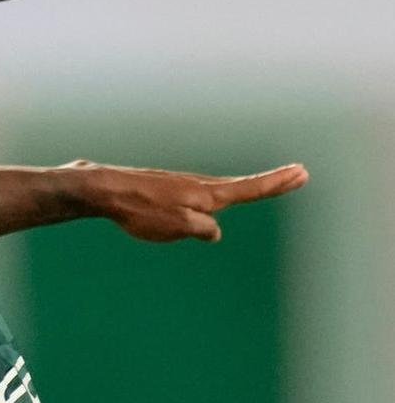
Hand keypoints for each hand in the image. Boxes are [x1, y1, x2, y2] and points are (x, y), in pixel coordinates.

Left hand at [70, 160, 308, 241]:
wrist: (100, 189)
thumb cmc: (137, 210)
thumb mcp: (176, 227)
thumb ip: (202, 229)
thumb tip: (214, 231)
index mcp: (204, 194)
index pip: (248, 190)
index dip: (276, 184)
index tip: (302, 172)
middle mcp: (195, 185)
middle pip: (239, 187)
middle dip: (269, 183)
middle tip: (298, 173)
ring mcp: (178, 185)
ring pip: (215, 190)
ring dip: (242, 188)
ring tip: (268, 183)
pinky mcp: (161, 188)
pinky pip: (193, 195)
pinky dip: (210, 196)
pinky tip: (202, 202)